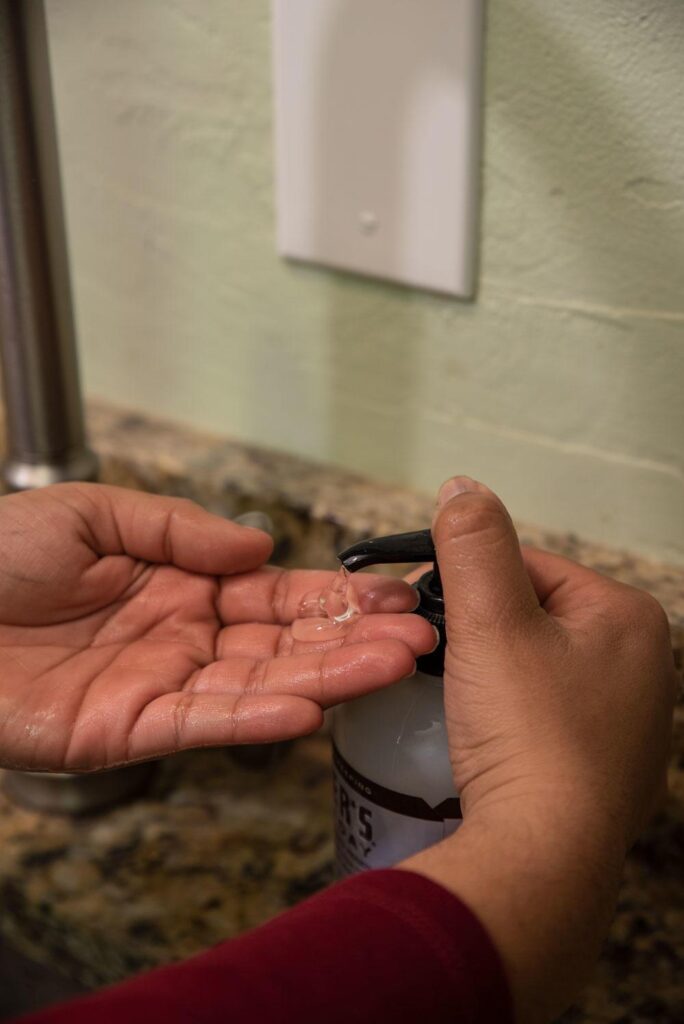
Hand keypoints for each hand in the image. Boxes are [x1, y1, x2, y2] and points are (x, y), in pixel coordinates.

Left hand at [0, 484, 434, 772]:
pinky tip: (308, 710)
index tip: (393, 594)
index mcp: (180, 587)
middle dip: (352, 640)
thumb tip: (259, 544)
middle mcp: (184, 641)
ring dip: (326, 678)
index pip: (275, 595)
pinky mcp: (127, 732)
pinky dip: (256, 721)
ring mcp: (160, 688)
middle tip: (419, 637)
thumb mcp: (92, 511)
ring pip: (258, 687)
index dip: (334, 596)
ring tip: (392, 666)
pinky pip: (203, 725)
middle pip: (283, 645)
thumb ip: (180, 529)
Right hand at [403, 476, 677, 1022]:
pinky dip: (517, 720)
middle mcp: (647, 666)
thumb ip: (474, 543)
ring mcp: (633, 724)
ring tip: (457, 701)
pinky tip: (492, 741)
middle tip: (435, 659)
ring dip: (495, 676)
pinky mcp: (611, 771)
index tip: (421, 609)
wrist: (546, 859)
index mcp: (628, 617)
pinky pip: (551, 720)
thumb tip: (463, 486)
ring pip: (541, 670)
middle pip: (535, 619)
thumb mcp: (489, 620)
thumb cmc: (525, 732)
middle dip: (481, 632)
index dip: (466, 581)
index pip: (530, 567)